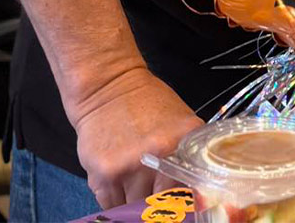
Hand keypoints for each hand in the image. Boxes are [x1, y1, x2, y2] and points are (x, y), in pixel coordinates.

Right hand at [71, 65, 202, 207]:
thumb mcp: (179, 123)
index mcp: (182, 144)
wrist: (108, 88)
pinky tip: (118, 189)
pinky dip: (115, 202)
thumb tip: (191, 191)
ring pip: (134, 205)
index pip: (188, 190)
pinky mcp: (103, 174)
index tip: (178, 205)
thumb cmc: (147, 104)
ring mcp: (128, 168)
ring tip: (134, 189)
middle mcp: (157, 157)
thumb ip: (186, 155)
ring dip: (134, 202)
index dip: (182, 201)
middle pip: (160, 201)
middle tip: (155, 200)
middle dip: (157, 203)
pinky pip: (110, 204)